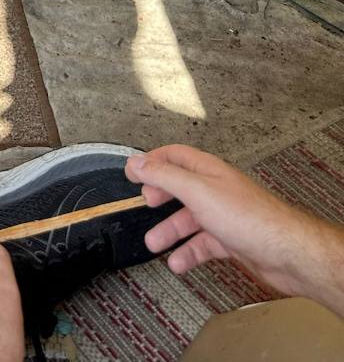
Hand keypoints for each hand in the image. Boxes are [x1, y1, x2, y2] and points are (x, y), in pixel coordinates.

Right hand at [128, 146, 337, 303]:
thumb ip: (164, 176)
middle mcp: (214, 189)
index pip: (174, 156)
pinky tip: (178, 263)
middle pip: (180, 187)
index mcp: (206, 170)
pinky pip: (203, 244)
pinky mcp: (231, 239)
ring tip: (154, 243)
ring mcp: (223, 215)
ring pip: (189, 219)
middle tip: (145, 204)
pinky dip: (189, 253)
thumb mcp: (196, 191)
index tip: (132, 171)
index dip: (152, 161)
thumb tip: (137, 163)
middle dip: (159, 196)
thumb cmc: (248, 217)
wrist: (286, 252)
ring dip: (170, 231)